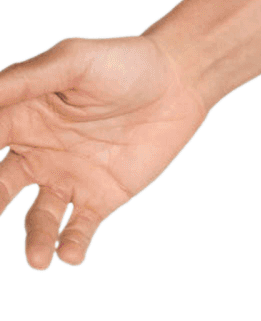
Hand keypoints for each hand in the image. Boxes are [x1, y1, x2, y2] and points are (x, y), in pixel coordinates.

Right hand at [0, 35, 208, 267]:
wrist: (180, 79)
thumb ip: (26, 79)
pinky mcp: (100, 196)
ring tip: (37, 259)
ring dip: (34, 241)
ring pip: (37, 220)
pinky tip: (70, 255)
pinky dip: (71, 245)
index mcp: (21, 119)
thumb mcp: (74, 61)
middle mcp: (36, 154)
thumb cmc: (125, 61)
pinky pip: (78, 229)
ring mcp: (67, 178)